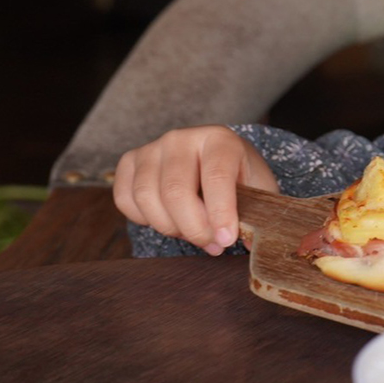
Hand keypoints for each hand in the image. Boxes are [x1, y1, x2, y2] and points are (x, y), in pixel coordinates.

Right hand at [113, 125, 278, 254]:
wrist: (218, 161)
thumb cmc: (239, 178)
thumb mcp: (258, 192)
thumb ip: (255, 215)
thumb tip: (251, 244)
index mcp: (220, 139)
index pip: (216, 176)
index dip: (220, 213)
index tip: (226, 239)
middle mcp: (182, 138)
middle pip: (175, 191)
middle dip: (193, 228)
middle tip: (212, 243)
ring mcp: (152, 147)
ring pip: (146, 197)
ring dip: (169, 227)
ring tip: (193, 232)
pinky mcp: (130, 161)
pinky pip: (125, 198)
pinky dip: (143, 219)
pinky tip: (168, 219)